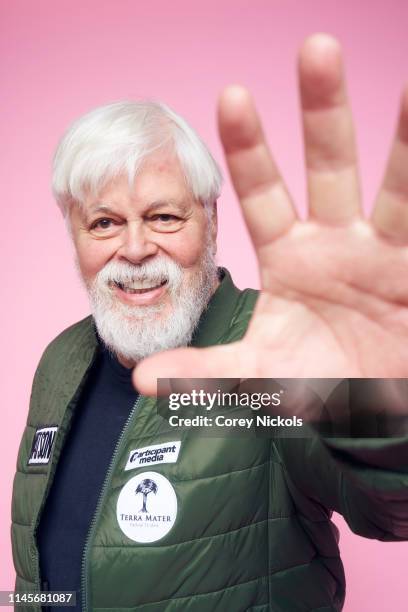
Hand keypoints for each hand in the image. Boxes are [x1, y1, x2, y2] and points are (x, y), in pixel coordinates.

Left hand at [134, 34, 407, 395]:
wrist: (364, 405)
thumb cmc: (310, 381)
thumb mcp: (257, 374)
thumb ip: (205, 371)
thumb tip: (142, 377)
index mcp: (289, 257)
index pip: (263, 194)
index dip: (249, 150)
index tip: (230, 95)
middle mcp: (334, 243)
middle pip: (328, 167)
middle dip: (323, 112)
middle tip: (316, 47)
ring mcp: (381, 252)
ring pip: (396, 187)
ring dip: (405, 139)